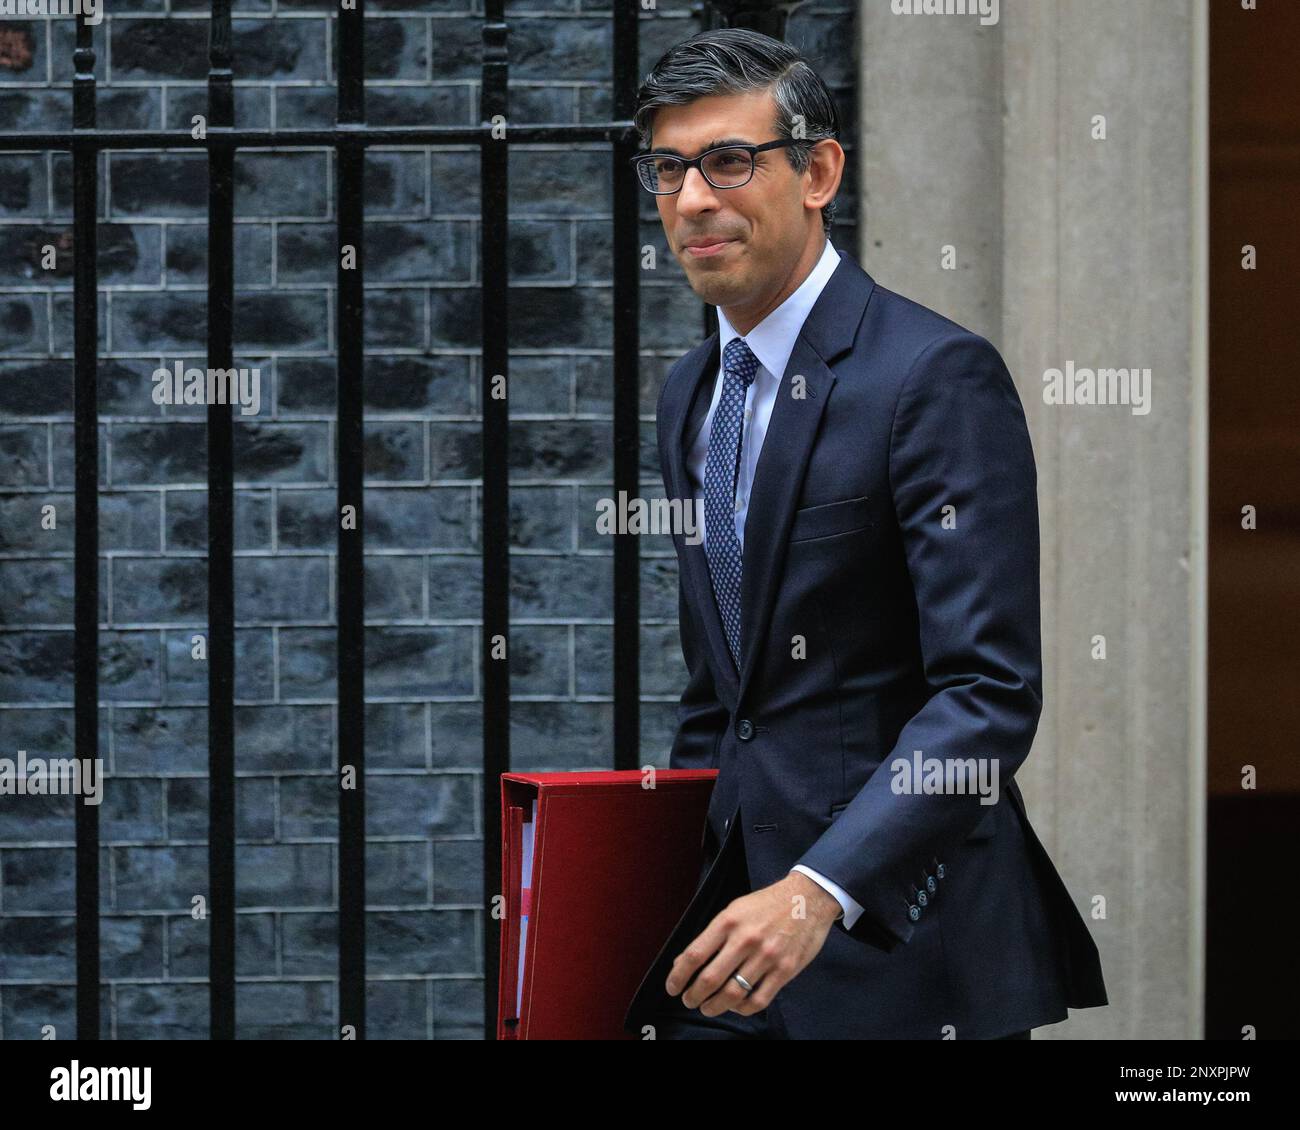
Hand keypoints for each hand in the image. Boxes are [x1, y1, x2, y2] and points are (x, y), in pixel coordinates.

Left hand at [664, 871, 840, 1016]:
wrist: (807, 898)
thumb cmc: (766, 904)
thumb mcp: (735, 909)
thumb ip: (712, 935)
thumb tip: (685, 961)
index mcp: (729, 921)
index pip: (694, 955)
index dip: (678, 977)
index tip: (672, 987)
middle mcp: (746, 939)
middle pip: (710, 979)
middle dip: (693, 996)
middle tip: (689, 1000)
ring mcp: (767, 957)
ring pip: (733, 994)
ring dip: (714, 1006)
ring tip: (708, 1007)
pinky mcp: (785, 970)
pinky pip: (758, 1000)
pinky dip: (742, 1009)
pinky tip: (735, 1007)